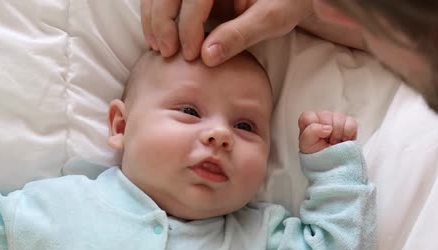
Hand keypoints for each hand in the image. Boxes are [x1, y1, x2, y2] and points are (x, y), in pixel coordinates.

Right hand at [140, 0, 312, 65]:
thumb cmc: (284, 2)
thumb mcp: (270, 19)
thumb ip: (240, 36)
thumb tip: (208, 57)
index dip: (188, 26)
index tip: (191, 55)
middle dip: (162, 21)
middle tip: (167, 53)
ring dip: (153, 18)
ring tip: (159, 48)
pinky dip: (155, 15)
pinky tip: (158, 38)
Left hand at [298, 111, 356, 153]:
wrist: (330, 163)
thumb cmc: (316, 153)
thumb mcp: (306, 146)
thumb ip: (310, 133)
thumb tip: (327, 127)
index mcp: (308, 121)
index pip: (308, 117)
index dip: (314, 129)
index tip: (317, 139)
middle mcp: (322, 116)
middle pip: (326, 116)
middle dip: (328, 133)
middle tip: (327, 142)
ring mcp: (336, 117)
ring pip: (339, 117)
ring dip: (338, 134)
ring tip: (335, 142)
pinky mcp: (349, 122)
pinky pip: (351, 123)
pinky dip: (348, 134)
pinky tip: (344, 140)